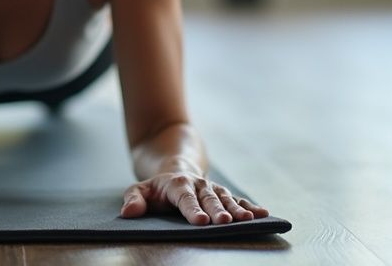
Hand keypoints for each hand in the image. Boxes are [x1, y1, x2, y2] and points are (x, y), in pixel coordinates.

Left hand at [120, 172, 269, 225]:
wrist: (176, 170)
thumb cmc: (157, 188)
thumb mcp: (140, 190)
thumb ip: (134, 199)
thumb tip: (128, 212)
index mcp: (177, 185)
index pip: (185, 198)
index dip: (192, 209)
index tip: (200, 222)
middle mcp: (199, 185)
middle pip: (209, 199)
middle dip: (217, 210)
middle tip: (224, 222)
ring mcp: (213, 189)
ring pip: (226, 199)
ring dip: (237, 210)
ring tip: (248, 220)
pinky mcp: (223, 195)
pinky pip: (238, 200)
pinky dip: (250, 207)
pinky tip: (263, 214)